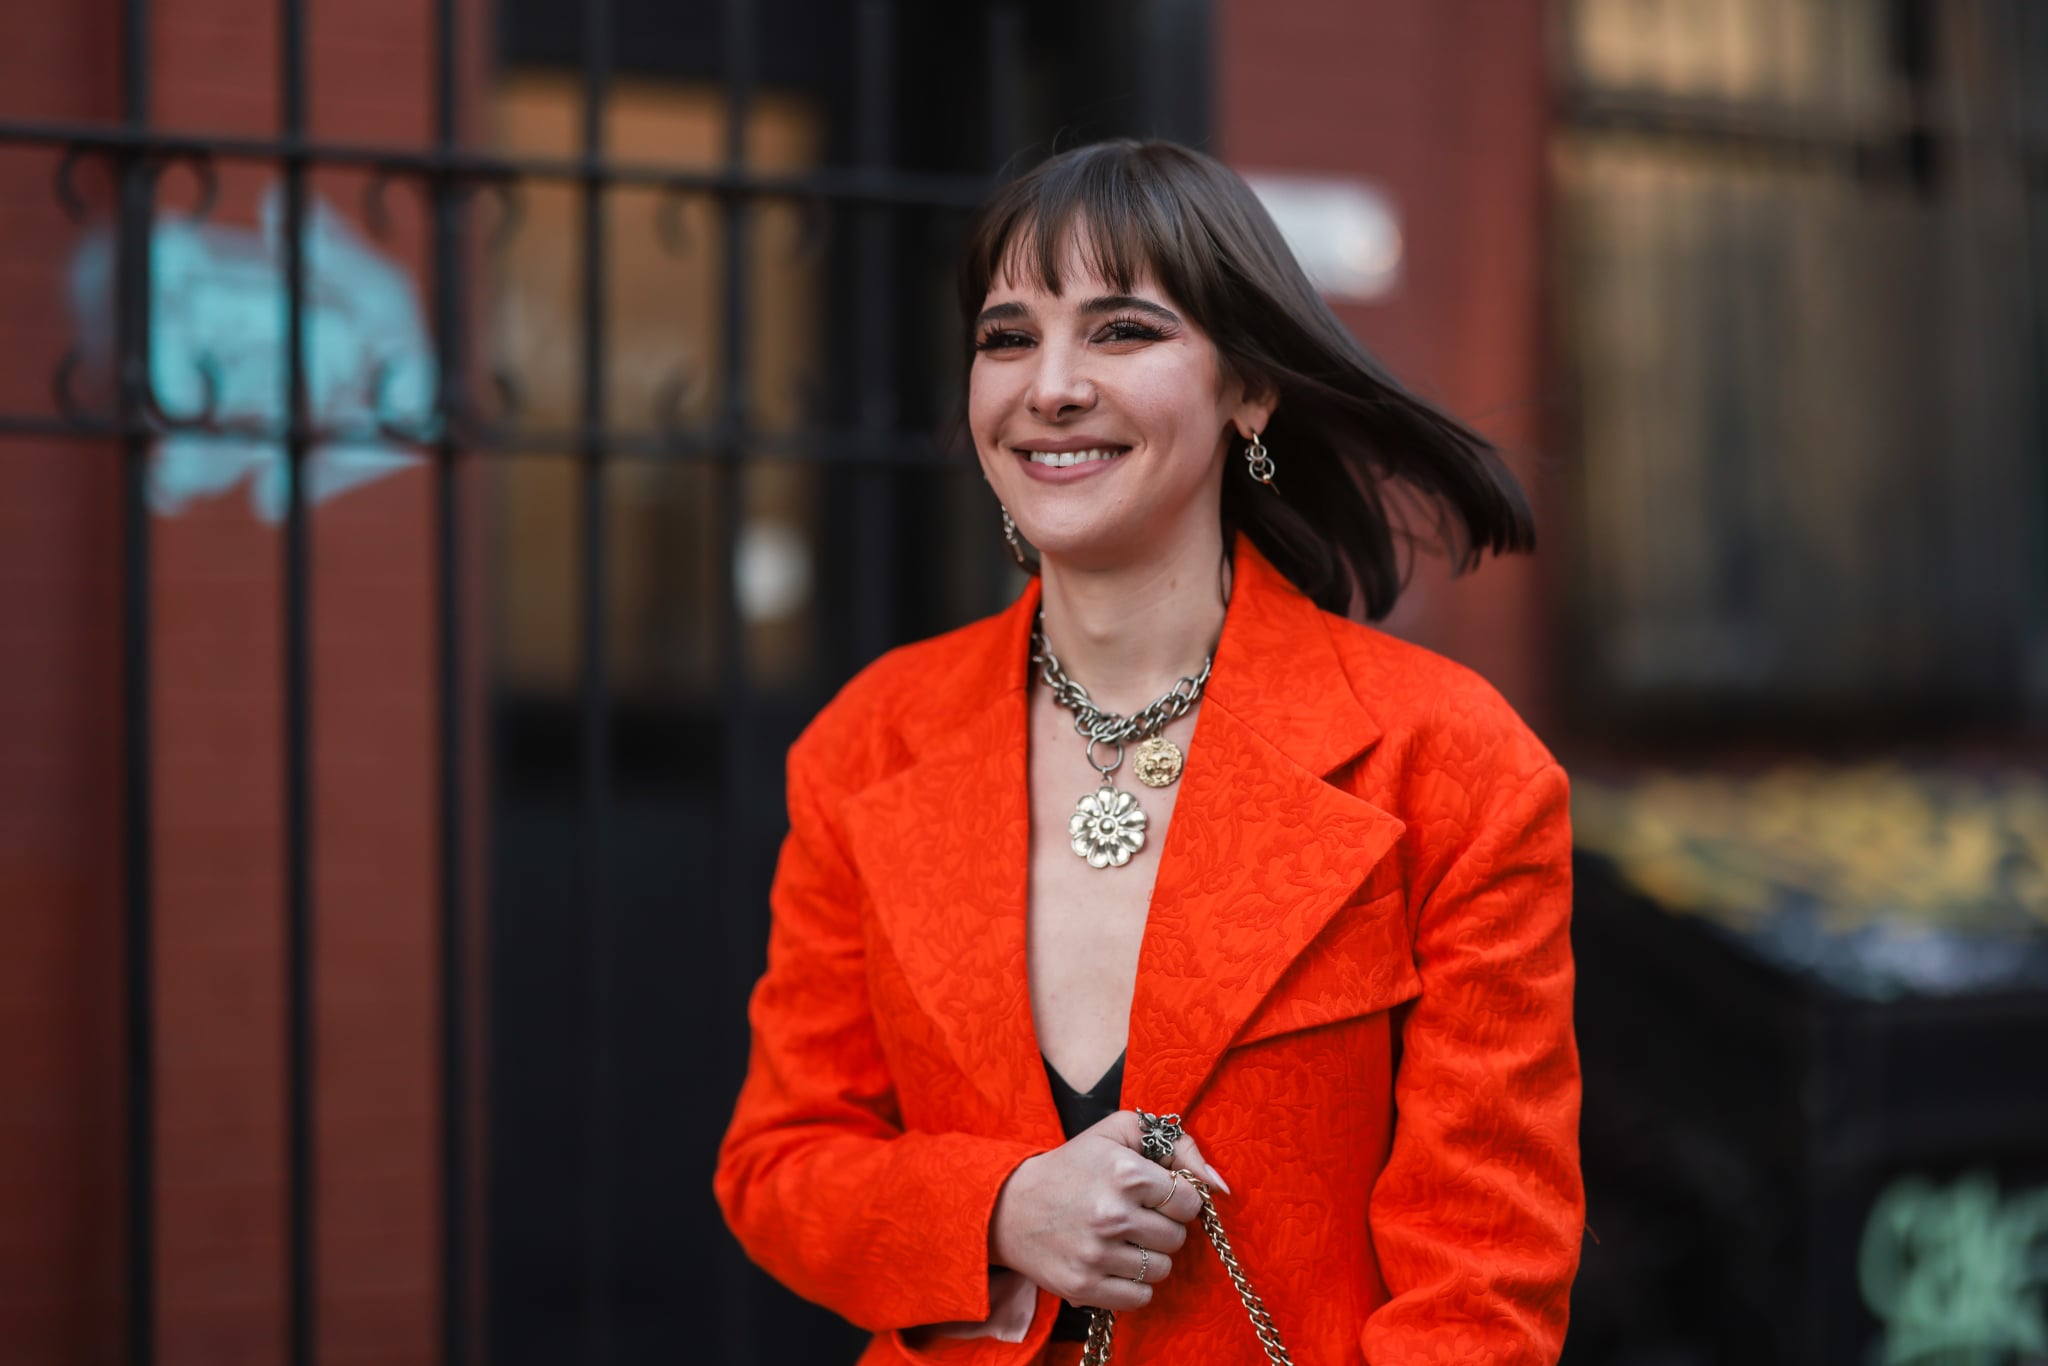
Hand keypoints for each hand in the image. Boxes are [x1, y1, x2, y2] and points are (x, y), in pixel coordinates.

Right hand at [988, 1110, 1228, 1311]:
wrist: (1011, 1207)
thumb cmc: (1074, 1166)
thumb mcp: (1120, 1132)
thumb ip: (1178, 1144)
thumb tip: (1221, 1186)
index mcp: (1124, 1173)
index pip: (1189, 1201)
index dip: (1177, 1198)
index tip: (1157, 1195)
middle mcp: (1112, 1215)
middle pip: (1177, 1237)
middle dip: (1163, 1226)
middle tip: (1137, 1216)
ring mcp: (1097, 1255)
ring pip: (1162, 1269)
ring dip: (1150, 1255)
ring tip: (1125, 1238)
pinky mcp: (1084, 1287)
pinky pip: (1141, 1297)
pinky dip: (1135, 1283)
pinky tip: (1116, 1262)